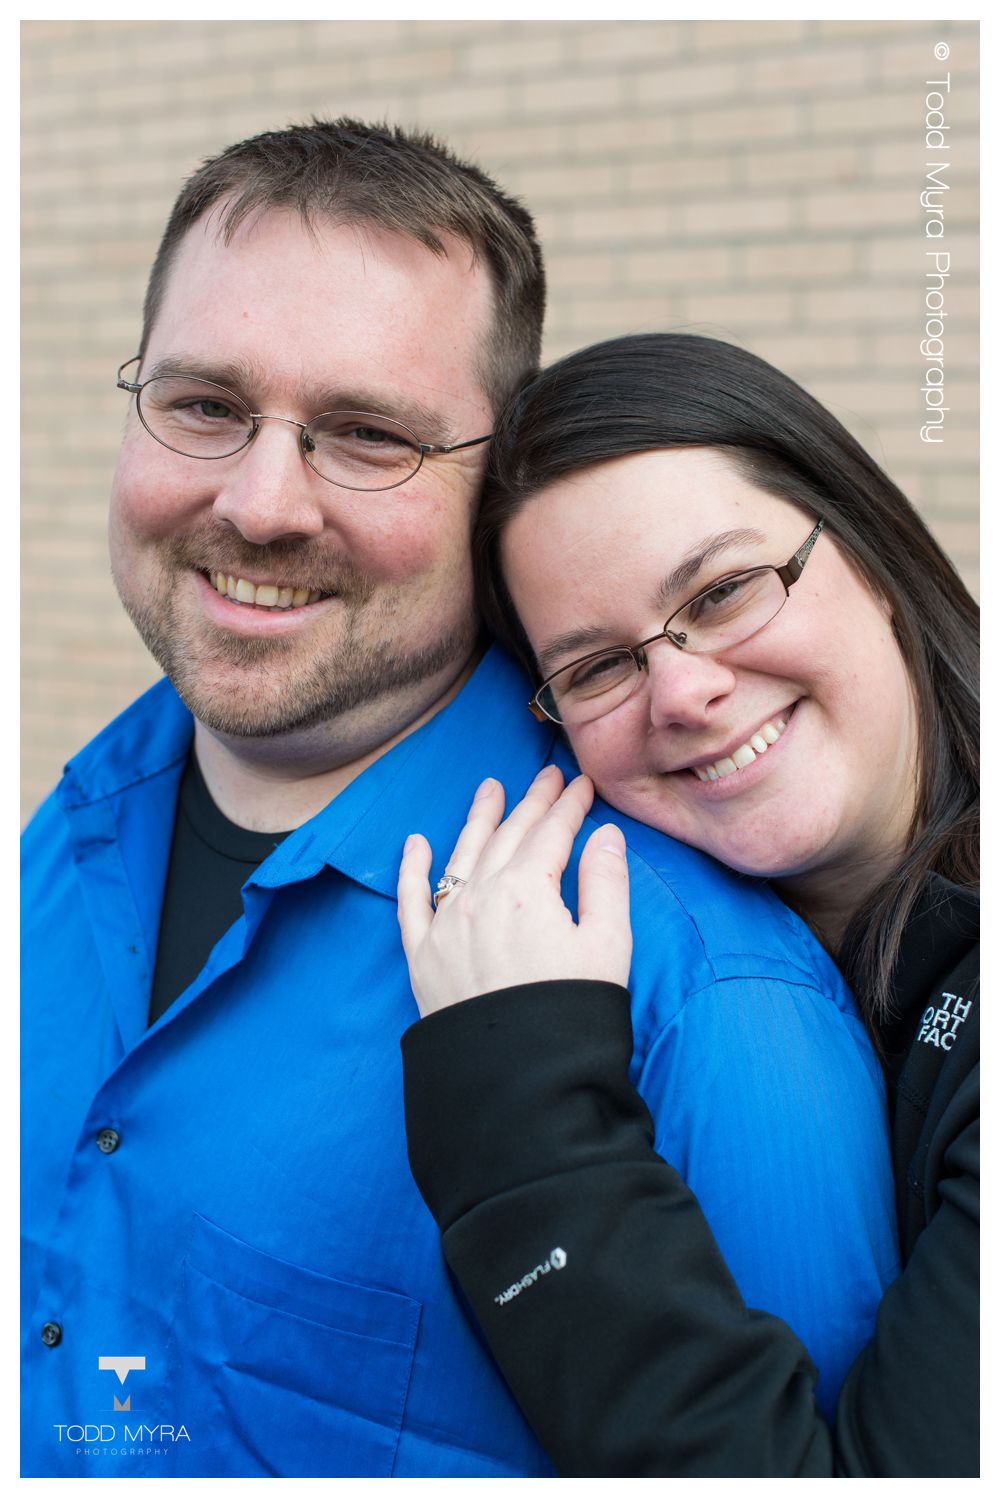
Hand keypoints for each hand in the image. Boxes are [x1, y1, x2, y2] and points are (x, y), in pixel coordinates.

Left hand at [397, 765, 631, 1018]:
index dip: (569, 806)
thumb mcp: (608, 946)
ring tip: (489, 788)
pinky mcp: (422, 956)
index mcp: (529, 890)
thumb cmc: (571, 1014)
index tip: (581, 784)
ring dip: (477, 819)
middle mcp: (481, 897)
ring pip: (460, 856)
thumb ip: (606, 883)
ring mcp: (446, 925)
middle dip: (531, 803)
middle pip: (508, 837)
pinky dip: (412, 869)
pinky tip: (415, 844)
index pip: (551, 834)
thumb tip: (604, 836)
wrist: (519, 1081)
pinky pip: (412, 901)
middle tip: (547, 775)